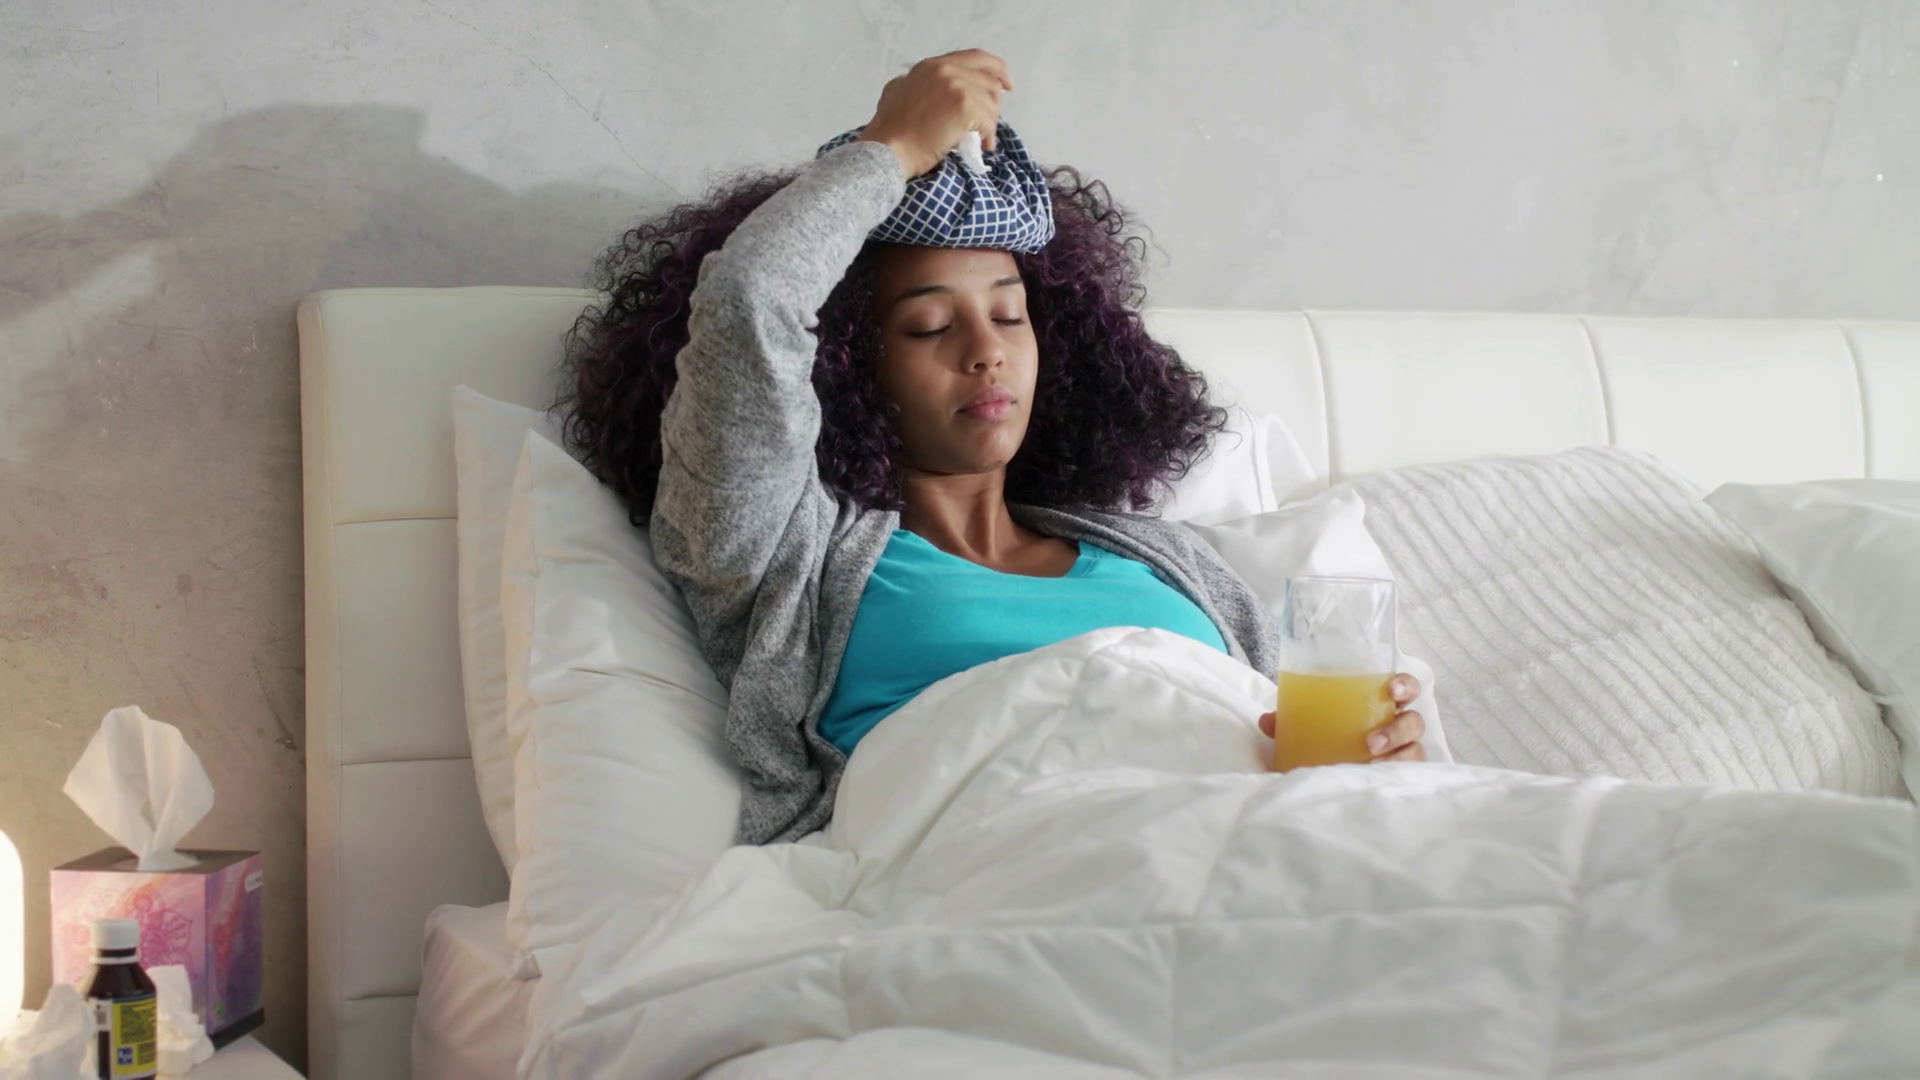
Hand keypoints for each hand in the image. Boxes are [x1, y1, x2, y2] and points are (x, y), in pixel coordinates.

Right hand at [860, 49, 1013, 177]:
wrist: (887, 150)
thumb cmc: (889, 128)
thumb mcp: (898, 90)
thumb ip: (919, 83)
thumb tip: (933, 88)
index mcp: (933, 65)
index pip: (976, 58)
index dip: (997, 69)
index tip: (1007, 84)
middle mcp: (947, 70)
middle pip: (988, 82)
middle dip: (993, 104)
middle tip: (988, 123)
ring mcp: (957, 87)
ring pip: (991, 104)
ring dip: (990, 124)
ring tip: (982, 140)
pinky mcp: (964, 108)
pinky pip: (989, 121)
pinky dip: (988, 135)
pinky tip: (983, 146)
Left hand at [1258, 673, 1427, 763]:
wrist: (1326, 778)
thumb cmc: (1328, 739)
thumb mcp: (1308, 727)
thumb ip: (1289, 722)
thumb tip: (1268, 721)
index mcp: (1381, 705)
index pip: (1406, 688)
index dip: (1405, 684)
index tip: (1391, 688)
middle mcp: (1398, 726)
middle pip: (1414, 721)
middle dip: (1398, 729)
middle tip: (1371, 742)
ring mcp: (1403, 752)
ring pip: (1414, 750)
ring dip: (1397, 757)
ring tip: (1371, 765)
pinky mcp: (1401, 776)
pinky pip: (1409, 776)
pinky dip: (1397, 776)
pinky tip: (1379, 781)